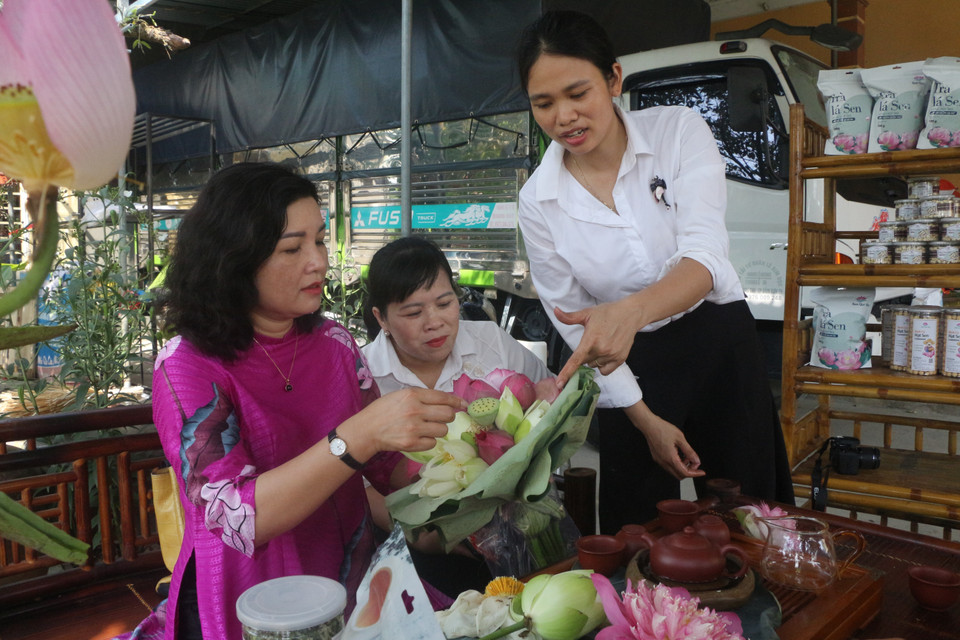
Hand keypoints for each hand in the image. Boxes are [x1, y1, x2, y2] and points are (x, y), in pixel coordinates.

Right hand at [346, 388, 464, 459]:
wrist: (366, 430)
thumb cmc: (384, 410)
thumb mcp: (401, 395)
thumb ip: (422, 397)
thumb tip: (449, 401)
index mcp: (412, 395)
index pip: (443, 397)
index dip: (457, 401)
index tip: (463, 404)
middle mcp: (415, 410)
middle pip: (448, 415)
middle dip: (448, 417)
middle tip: (441, 418)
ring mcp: (414, 428)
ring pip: (443, 430)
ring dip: (438, 429)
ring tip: (427, 428)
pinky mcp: (412, 443)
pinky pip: (433, 443)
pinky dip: (429, 441)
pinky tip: (419, 437)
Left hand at [555, 299, 638, 386]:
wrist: (630, 314)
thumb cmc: (608, 313)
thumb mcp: (587, 313)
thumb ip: (569, 317)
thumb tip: (555, 311)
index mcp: (591, 339)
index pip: (576, 360)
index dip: (567, 372)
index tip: (560, 383)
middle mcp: (601, 349)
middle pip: (584, 362)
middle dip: (585, 354)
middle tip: (593, 341)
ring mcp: (611, 355)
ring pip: (594, 366)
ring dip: (594, 359)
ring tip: (602, 344)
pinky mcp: (620, 359)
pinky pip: (605, 371)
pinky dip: (603, 365)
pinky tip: (607, 353)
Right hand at [625, 402, 703, 480]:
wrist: (649, 425)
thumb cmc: (663, 429)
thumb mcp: (680, 438)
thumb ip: (689, 451)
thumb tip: (697, 461)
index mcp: (670, 458)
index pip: (685, 473)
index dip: (695, 474)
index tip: (702, 472)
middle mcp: (664, 462)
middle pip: (679, 475)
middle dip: (689, 471)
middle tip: (694, 463)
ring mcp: (659, 461)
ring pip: (673, 471)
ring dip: (682, 467)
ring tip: (687, 456)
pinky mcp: (657, 458)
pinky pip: (668, 466)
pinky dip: (676, 464)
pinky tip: (679, 455)